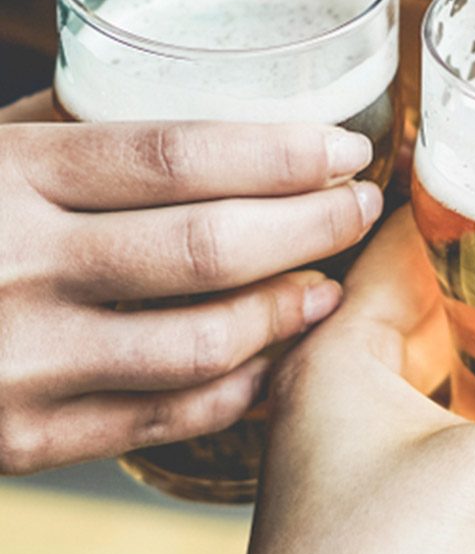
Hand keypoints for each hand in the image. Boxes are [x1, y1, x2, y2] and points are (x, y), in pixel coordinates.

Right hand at [0, 106, 381, 471]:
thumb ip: (63, 134)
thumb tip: (198, 112)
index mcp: (1, 177)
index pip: (178, 158)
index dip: (282, 153)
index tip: (347, 148)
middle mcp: (12, 268)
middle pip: (209, 248)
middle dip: (312, 225)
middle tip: (361, 207)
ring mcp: (18, 365)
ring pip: (203, 344)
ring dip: (287, 314)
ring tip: (325, 287)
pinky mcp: (21, 441)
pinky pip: (166, 418)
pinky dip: (239, 389)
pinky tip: (276, 361)